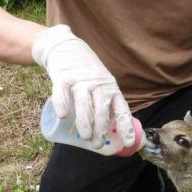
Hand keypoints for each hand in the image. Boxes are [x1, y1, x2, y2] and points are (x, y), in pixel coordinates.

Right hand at [32, 25, 134, 148]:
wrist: (66, 47)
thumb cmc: (86, 72)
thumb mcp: (102, 84)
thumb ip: (105, 103)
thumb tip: (110, 131)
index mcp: (111, 89)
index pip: (121, 109)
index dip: (125, 126)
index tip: (128, 142)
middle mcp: (98, 85)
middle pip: (102, 109)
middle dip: (101, 129)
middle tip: (98, 145)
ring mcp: (81, 80)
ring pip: (85, 104)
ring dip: (86, 122)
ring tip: (85, 136)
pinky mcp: (63, 76)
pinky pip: (63, 92)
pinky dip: (62, 104)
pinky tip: (63, 115)